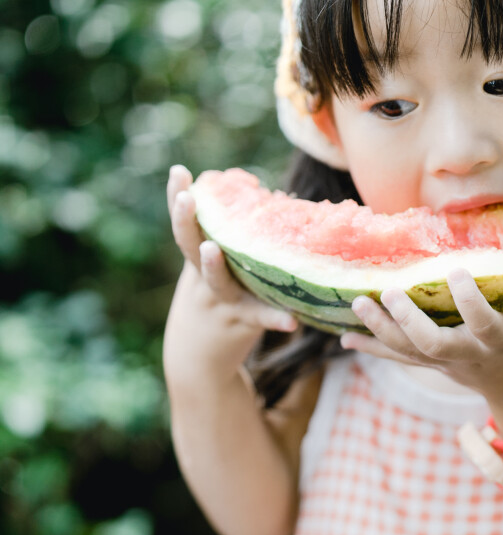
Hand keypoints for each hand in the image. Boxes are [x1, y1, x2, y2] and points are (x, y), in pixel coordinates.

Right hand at [164, 164, 297, 382]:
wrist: (197, 363)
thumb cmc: (216, 305)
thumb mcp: (214, 273)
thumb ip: (235, 242)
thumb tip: (277, 199)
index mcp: (197, 263)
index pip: (185, 226)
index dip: (178, 198)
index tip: (178, 171)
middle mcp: (203, 280)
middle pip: (189, 248)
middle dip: (185, 221)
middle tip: (187, 198)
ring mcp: (220, 302)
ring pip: (217, 284)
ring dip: (213, 268)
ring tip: (212, 250)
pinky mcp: (240, 325)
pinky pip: (258, 319)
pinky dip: (273, 319)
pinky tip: (291, 322)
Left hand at [343, 268, 502, 433]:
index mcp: (500, 344)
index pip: (484, 325)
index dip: (470, 302)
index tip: (454, 271)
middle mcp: (468, 356)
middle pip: (432, 345)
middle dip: (408, 321)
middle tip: (390, 291)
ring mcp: (446, 364)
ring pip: (408, 352)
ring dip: (380, 330)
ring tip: (358, 302)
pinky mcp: (432, 365)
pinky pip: (398, 359)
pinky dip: (372, 349)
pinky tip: (344, 337)